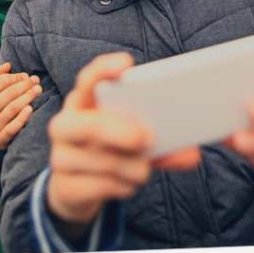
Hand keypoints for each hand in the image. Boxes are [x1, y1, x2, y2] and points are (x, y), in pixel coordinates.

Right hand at [0, 63, 41, 149]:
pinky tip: (30, 109)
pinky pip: (13, 128)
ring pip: (12, 109)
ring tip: (38, 90)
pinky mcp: (1, 139)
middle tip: (36, 81)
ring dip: (27, 97)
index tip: (26, 75)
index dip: (15, 77)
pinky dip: (22, 118)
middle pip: (8, 94)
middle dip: (24, 85)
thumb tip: (7, 65)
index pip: (0, 82)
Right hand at [45, 53, 199, 228]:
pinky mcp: (62, 186)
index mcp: (84, 102)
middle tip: (146, 138)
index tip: (126, 64)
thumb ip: (161, 142)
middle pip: (87, 124)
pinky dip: (120, 186)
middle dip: (117, 131)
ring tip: (144, 170)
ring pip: (97, 159)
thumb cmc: (114, 151)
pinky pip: (96, 186)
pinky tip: (128, 184)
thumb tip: (193, 154)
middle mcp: (66, 124)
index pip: (89, 79)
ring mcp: (60, 156)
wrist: (81, 188)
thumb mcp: (136, 141)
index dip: (104, 69)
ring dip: (129, 167)